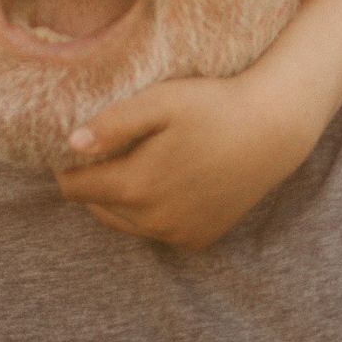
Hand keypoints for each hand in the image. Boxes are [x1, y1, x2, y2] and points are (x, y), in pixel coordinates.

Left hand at [53, 74, 315, 250]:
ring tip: (131, 168)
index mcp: (135, 187)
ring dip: (120, 202)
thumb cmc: (213, 106)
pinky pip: (156, 231)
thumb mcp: (158, 102)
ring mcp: (178, 234)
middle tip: (104, 155)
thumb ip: (112, 124)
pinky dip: (150, 214)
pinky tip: (162, 185)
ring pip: (125, 223)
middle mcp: (153, 220)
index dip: (68, 168)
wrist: (273, 129)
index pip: (74, 189)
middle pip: (97, 208)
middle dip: (93, 184)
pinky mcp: (199, 239)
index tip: (72, 149)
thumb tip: (71, 144)